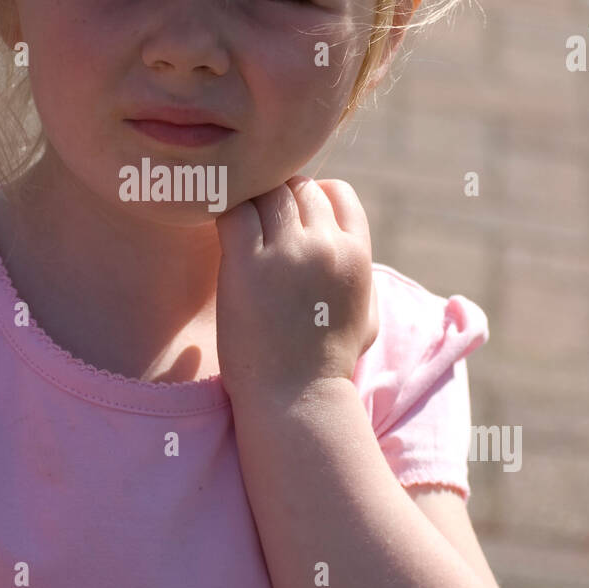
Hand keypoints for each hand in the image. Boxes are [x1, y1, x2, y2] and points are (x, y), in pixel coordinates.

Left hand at [214, 175, 378, 403]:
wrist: (297, 399)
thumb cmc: (328, 364)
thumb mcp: (367, 317)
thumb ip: (360, 276)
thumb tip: (349, 251)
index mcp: (356, 254)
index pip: (335, 192)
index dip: (311, 199)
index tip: (291, 222)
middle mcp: (325, 245)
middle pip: (296, 188)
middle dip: (276, 201)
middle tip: (257, 229)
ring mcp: (286, 252)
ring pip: (265, 195)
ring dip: (250, 207)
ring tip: (239, 234)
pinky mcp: (246, 263)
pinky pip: (233, 212)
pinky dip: (224, 215)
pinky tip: (221, 237)